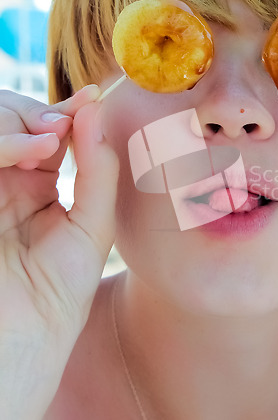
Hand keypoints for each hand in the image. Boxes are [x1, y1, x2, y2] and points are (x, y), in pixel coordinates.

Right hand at [0, 86, 118, 418]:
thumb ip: (97, 171)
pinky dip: (2, 144)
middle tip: (65, 120)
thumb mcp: (91, 229)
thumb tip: (94, 110)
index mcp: (37, 187)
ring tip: (49, 138)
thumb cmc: (56, 297)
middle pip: (13, 120)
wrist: (19, 351)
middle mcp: (6, 182)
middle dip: (38, 112)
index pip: (48, 133)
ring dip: (16, 121)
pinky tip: (32, 149)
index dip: (68, 112)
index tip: (93, 97)